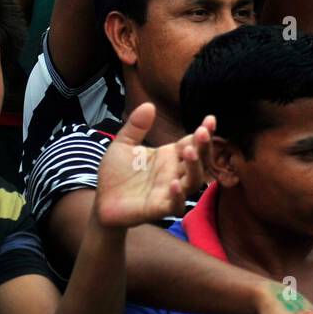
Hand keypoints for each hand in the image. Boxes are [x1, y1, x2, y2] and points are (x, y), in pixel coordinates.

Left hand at [93, 103, 210, 228]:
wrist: (102, 201)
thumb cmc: (116, 173)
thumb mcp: (123, 144)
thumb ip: (136, 126)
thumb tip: (149, 105)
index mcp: (169, 156)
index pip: (193, 142)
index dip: (204, 132)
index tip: (210, 119)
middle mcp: (174, 172)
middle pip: (199, 161)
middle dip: (204, 147)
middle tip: (203, 133)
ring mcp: (169, 191)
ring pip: (193, 181)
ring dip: (195, 167)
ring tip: (188, 152)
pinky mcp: (159, 208)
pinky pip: (175, 205)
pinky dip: (178, 196)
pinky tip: (174, 184)